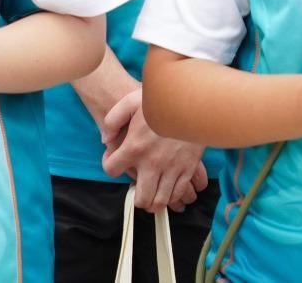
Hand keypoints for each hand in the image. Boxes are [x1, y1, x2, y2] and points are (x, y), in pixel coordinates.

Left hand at [99, 88, 210, 213]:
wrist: (194, 99)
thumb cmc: (162, 101)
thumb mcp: (131, 101)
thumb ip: (112, 120)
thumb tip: (106, 140)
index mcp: (135, 147)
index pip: (111, 170)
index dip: (109, 165)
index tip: (115, 158)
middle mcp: (152, 163)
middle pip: (141, 199)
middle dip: (137, 197)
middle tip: (139, 185)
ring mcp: (172, 168)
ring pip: (160, 202)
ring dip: (154, 200)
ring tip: (153, 189)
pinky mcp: (188, 168)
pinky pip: (178, 193)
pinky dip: (172, 195)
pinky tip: (168, 185)